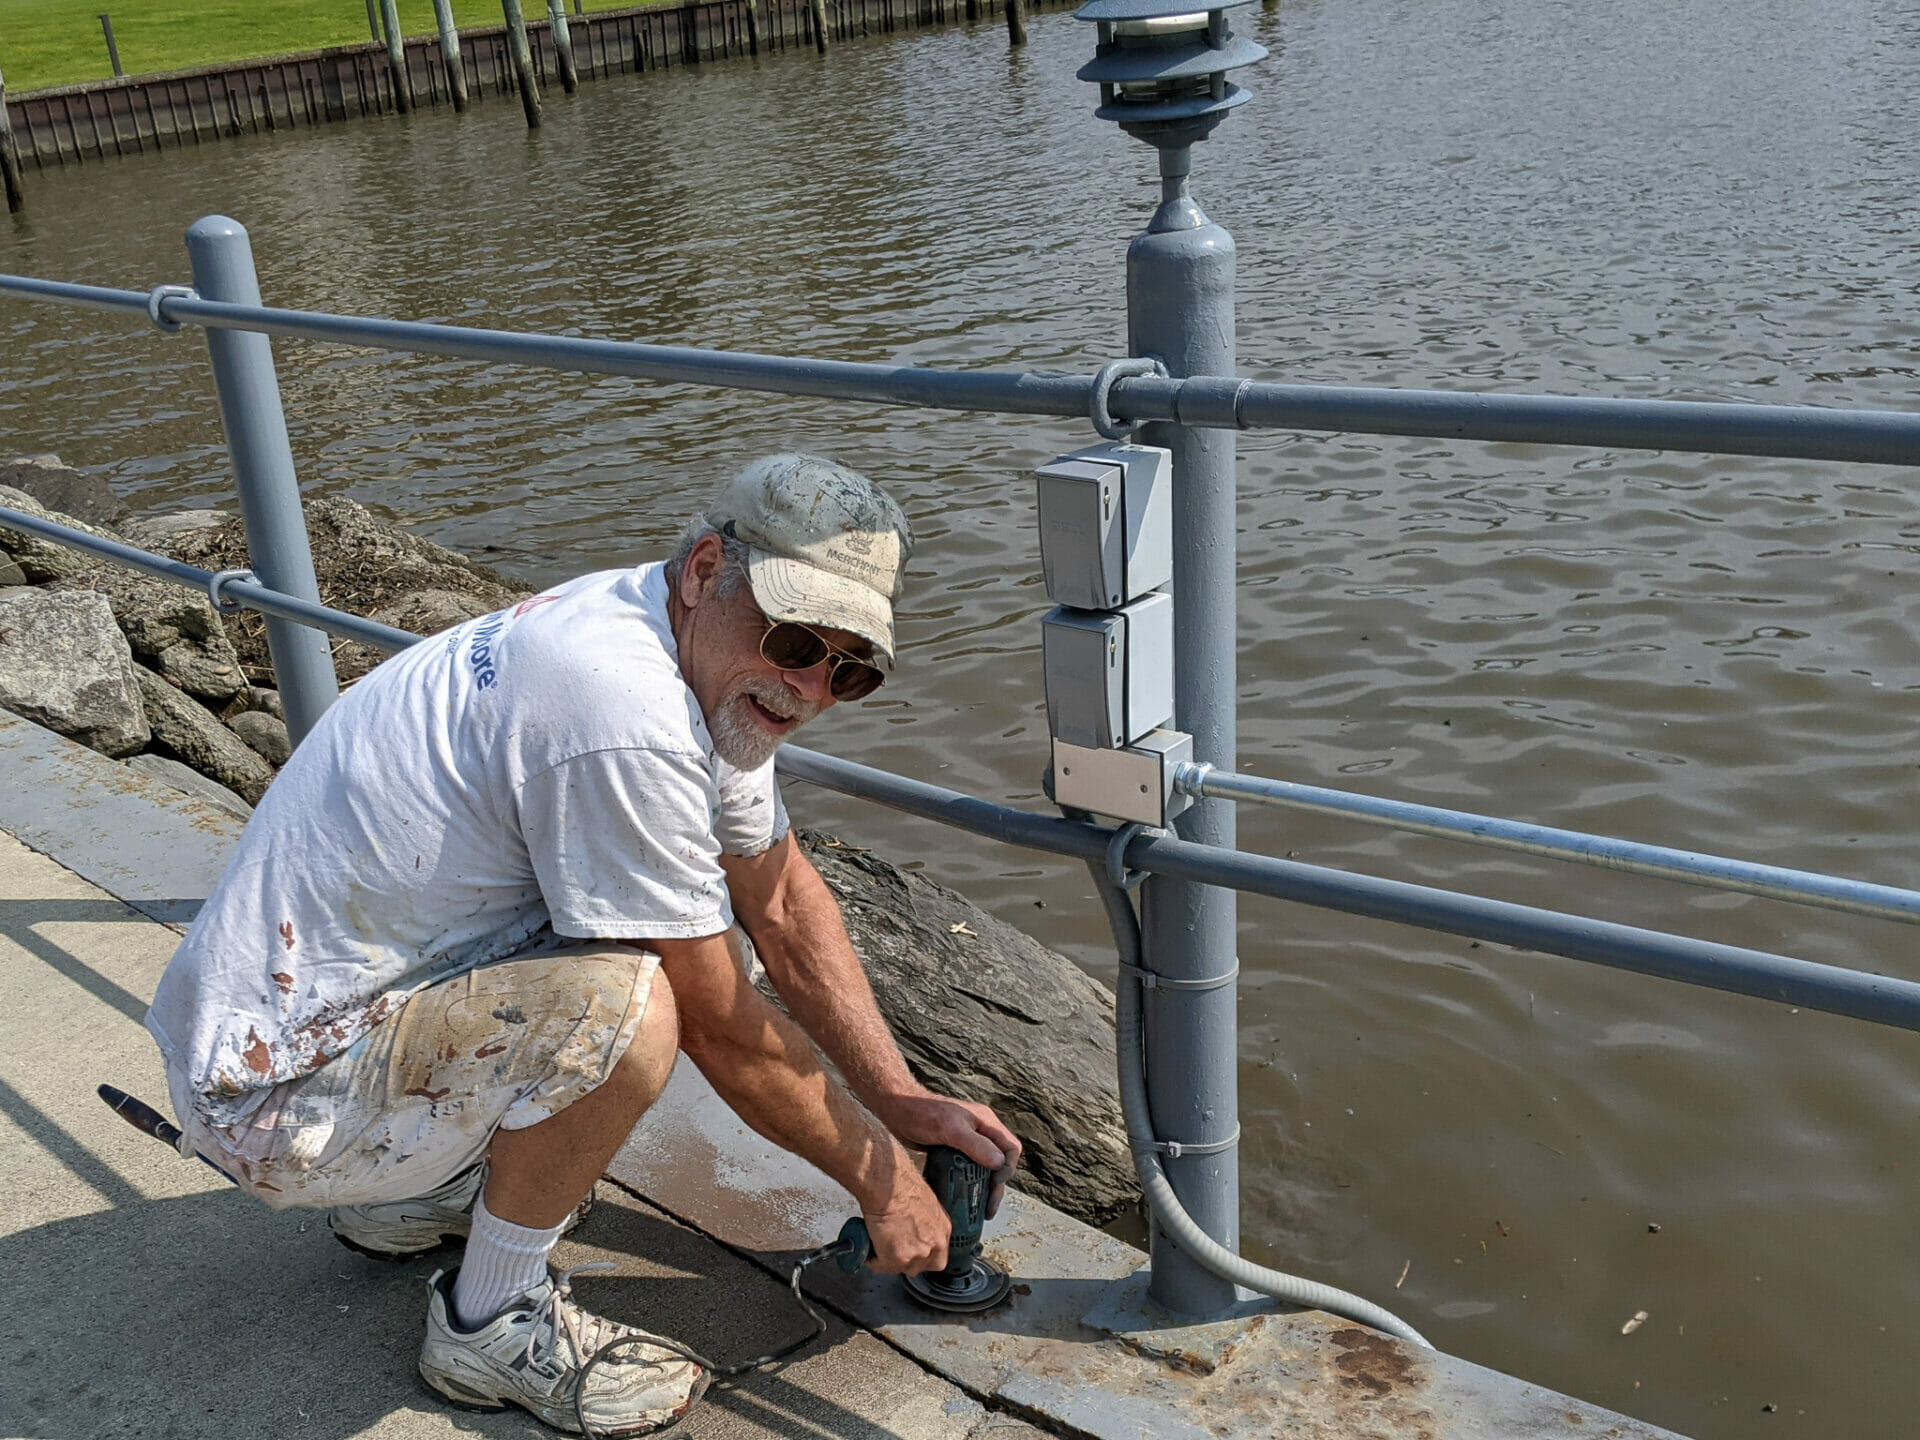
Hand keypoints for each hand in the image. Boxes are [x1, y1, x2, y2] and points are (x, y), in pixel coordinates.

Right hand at [859, 1150, 950, 1273]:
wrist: (888, 1186)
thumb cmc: (902, 1185)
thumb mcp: (924, 1204)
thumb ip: (923, 1223)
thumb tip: (913, 1228)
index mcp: (943, 1229)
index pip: (938, 1256)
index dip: (921, 1256)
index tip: (911, 1252)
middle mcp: (934, 1244)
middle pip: (920, 1266)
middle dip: (905, 1260)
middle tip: (891, 1248)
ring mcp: (917, 1253)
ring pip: (900, 1268)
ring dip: (888, 1260)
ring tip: (878, 1243)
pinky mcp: (898, 1258)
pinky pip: (881, 1265)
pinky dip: (872, 1258)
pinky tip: (869, 1243)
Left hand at [874, 1087, 1023, 1219]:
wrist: (895, 1109)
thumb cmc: (922, 1113)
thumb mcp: (950, 1129)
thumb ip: (975, 1145)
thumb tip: (998, 1163)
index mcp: (986, 1122)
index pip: (1010, 1148)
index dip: (1007, 1168)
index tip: (993, 1184)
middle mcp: (980, 1132)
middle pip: (999, 1161)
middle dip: (996, 1185)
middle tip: (988, 1208)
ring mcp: (967, 1141)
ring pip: (984, 1167)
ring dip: (983, 1187)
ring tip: (977, 1209)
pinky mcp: (953, 1150)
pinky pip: (968, 1169)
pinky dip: (968, 1183)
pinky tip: (961, 1196)